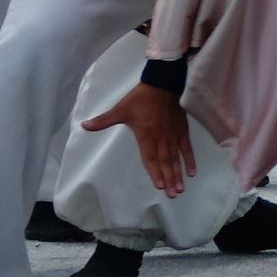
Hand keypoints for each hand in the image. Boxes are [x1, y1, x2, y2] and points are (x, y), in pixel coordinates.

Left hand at [84, 81, 195, 195]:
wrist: (163, 83)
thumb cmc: (141, 98)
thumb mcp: (120, 109)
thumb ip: (104, 120)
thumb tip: (84, 125)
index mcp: (146, 135)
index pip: (151, 157)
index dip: (155, 172)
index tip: (159, 186)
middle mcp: (161, 138)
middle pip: (166, 162)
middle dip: (169, 179)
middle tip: (173, 194)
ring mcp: (173, 135)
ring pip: (176, 158)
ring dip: (179, 173)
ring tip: (181, 188)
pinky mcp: (182, 130)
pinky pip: (187, 147)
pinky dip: (190, 159)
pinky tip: (192, 171)